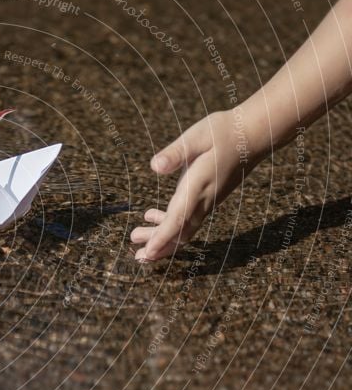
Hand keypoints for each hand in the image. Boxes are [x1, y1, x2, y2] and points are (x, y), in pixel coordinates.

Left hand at [131, 110, 257, 260]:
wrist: (252, 136)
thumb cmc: (223, 132)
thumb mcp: (196, 136)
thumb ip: (175, 153)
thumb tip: (155, 166)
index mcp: (197, 186)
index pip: (178, 219)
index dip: (162, 237)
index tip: (148, 251)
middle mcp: (203, 199)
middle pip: (180, 233)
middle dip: (159, 247)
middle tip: (138, 256)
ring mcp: (207, 202)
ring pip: (184, 230)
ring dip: (161, 238)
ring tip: (137, 237)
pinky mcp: (207, 199)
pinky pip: (188, 220)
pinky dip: (169, 225)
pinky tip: (151, 216)